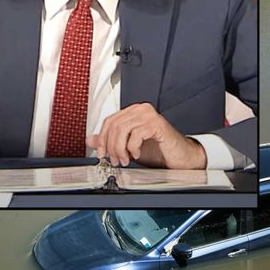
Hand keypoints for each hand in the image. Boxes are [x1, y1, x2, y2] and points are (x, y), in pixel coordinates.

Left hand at [86, 103, 207, 168]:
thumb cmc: (158, 151)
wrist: (179, 158)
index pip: (110, 120)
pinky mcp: (157, 124)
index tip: (102, 153)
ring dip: (120, 149)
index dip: (102, 139)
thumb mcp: (128, 147)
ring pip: (122, 130)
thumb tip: (91, 139)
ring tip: (125, 159)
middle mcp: (141, 109)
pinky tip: (137, 154)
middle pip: (114, 125)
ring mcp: (150, 115)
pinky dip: (132, 148)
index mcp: (134, 112)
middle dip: (111, 146)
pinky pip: (136, 134)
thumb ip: (110, 141)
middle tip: (115, 160)